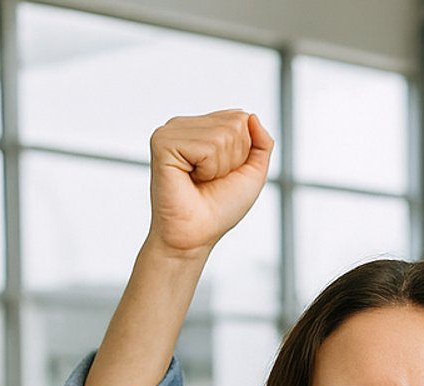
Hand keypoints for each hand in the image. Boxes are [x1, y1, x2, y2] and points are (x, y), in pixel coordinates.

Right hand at [147, 110, 273, 259]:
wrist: (196, 233)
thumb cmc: (220, 207)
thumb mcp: (252, 172)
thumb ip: (261, 143)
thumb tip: (251, 115)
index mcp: (201, 127)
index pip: (242, 119)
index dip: (243, 153)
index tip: (224, 173)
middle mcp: (184, 125)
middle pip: (235, 124)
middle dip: (234, 159)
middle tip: (211, 179)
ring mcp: (170, 131)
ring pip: (223, 134)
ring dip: (220, 166)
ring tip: (200, 179)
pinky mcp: (162, 142)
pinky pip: (207, 147)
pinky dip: (208, 169)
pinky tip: (190, 178)